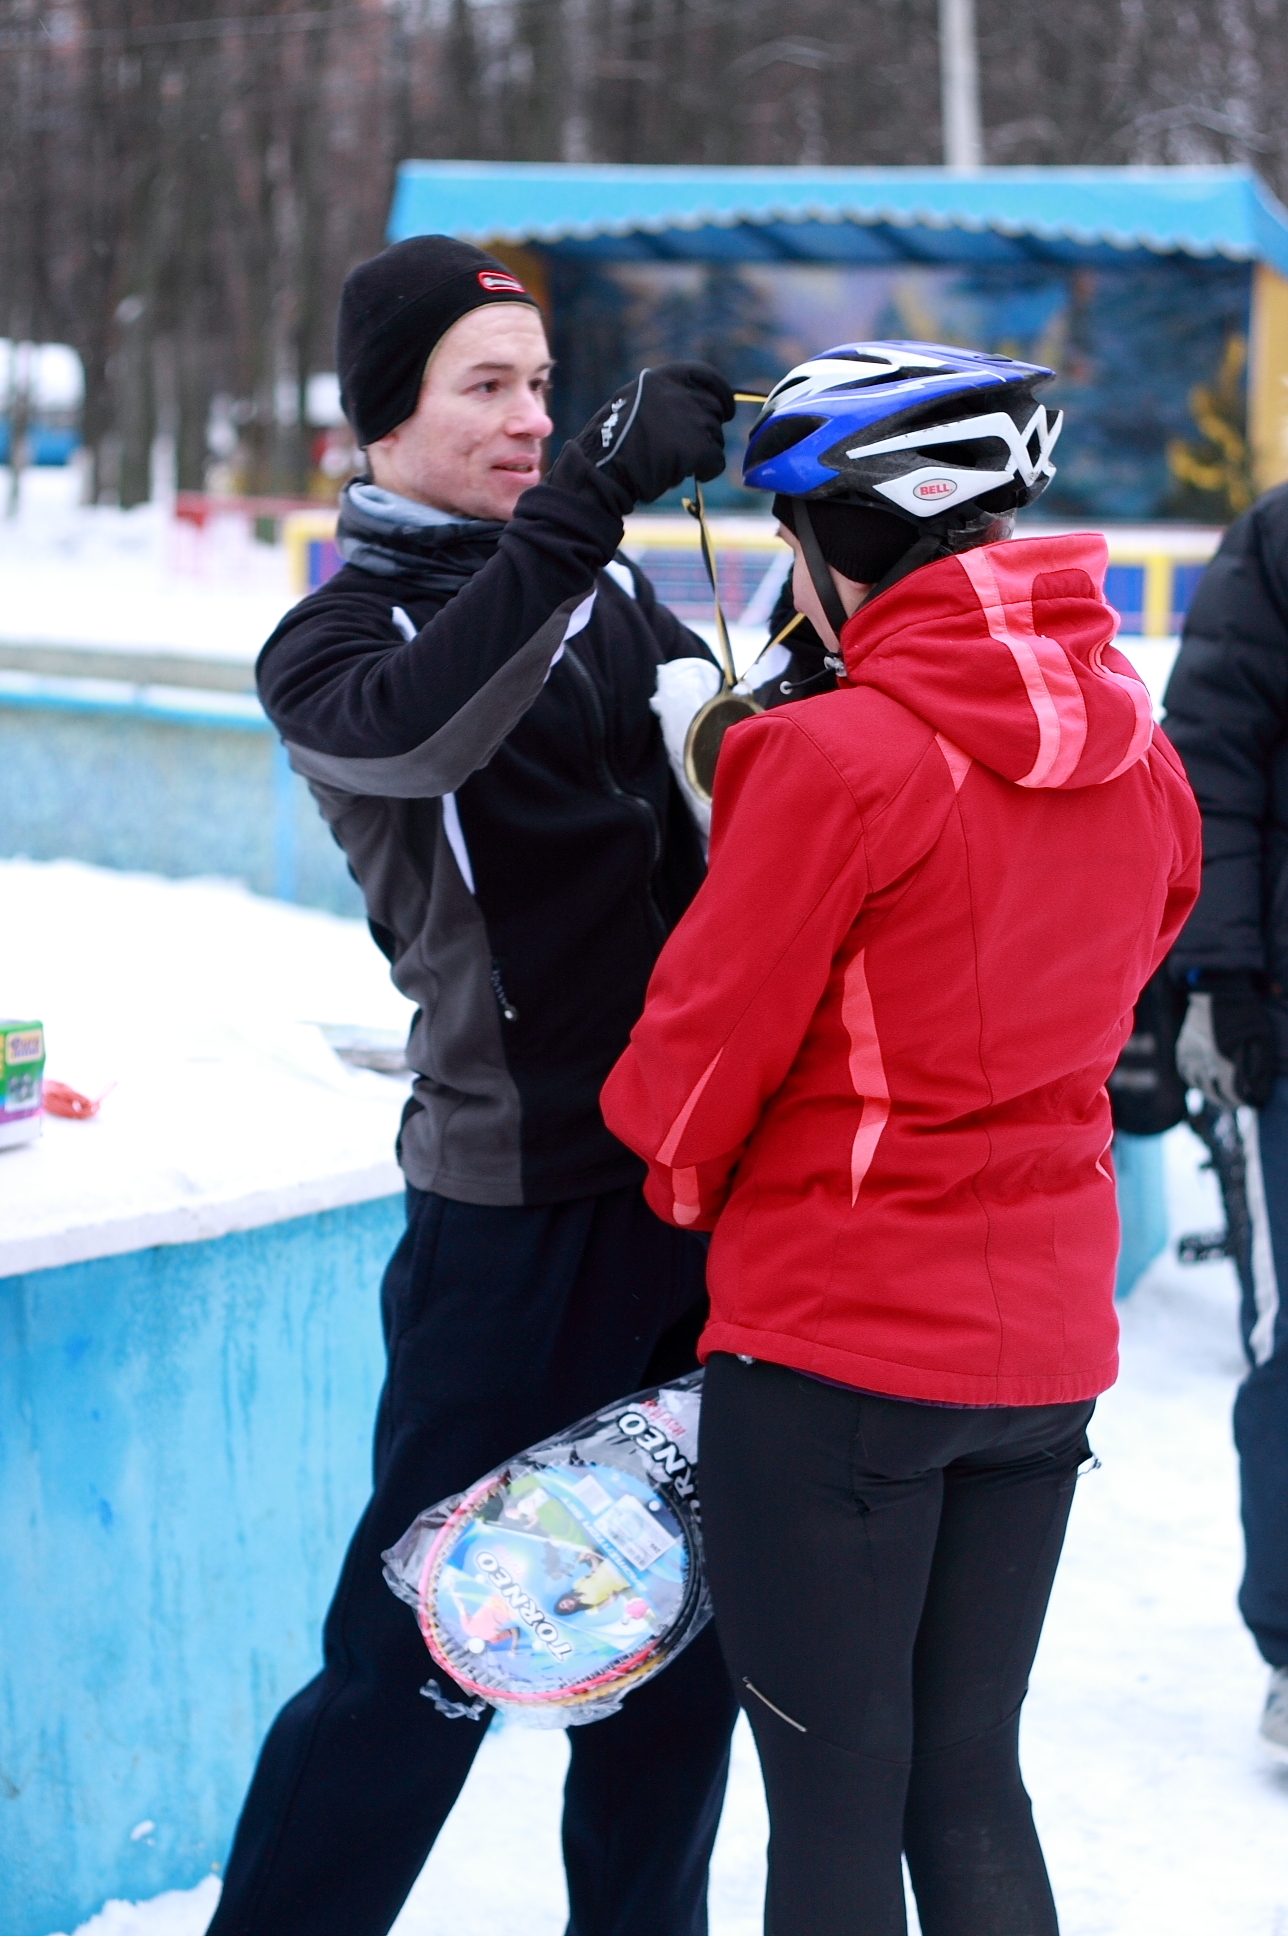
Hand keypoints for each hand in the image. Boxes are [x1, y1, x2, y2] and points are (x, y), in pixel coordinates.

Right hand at [574, 362, 734, 506]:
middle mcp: (677, 392)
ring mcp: (688, 418)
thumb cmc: (610, 444)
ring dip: (705, 451)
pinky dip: (708, 470)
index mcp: (660, 377)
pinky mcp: (695, 447)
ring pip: (715, 436)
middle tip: (691, 449)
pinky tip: (694, 475)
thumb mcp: (633, 404)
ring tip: (681, 464)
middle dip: (708, 429)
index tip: (726, 409)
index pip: (706, 375)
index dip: (721, 393)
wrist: (599, 470)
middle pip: (713, 409)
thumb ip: (662, 399)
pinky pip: (716, 460)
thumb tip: (694, 407)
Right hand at [1175, 976, 1277, 1109]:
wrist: (1217, 987)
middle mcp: (1203, 1057)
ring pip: (1198, 1085)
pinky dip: (1196, 1081)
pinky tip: (1206, 1082)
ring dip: (1212, 1093)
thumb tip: (1258, 1091)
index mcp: (1224, 1056)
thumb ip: (1260, 1066)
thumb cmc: (1246, 1011)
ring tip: (1224, 1096)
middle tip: (1240, 1104)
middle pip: (1214, 1092)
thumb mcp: (1260, 1037)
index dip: (1244, 1102)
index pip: (1232, 1092)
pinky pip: (1185, 1073)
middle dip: (1229, 1102)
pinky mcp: (1182, 1047)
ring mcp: (1189, 1052)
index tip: (1253, 1104)